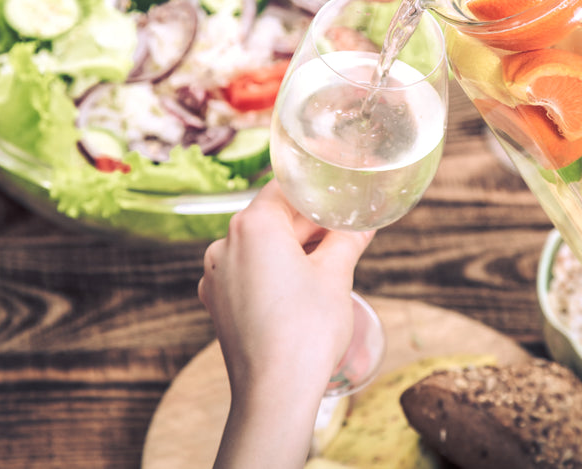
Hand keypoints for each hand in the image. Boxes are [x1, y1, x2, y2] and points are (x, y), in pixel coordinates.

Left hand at [198, 181, 373, 402]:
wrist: (275, 391)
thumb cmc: (306, 330)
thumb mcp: (336, 275)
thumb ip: (348, 239)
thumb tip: (365, 223)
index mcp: (253, 225)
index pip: (285, 190)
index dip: (316, 191)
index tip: (339, 196)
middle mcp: (225, 243)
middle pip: (272, 218)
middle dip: (307, 224)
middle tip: (344, 231)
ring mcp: (217, 275)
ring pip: (259, 247)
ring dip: (290, 249)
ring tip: (326, 262)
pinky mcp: (217, 302)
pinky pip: (247, 273)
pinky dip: (271, 272)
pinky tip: (299, 287)